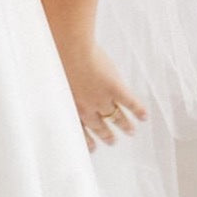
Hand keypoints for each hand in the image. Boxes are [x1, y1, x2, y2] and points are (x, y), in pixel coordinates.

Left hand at [53, 36, 147, 151]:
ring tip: (131, 131)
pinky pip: (129, 103)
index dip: (87, 140)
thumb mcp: (53, 77)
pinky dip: (138, 111)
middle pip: (99, 126)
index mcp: (70, 105)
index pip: (79, 129)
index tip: (93, 148)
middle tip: (112, 141)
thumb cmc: (55, 57)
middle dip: (106, 135)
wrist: (69, 48)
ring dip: (124, 125)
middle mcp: (87, 107)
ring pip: (116, 117)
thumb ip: (58, 86)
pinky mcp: (115, 88)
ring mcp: (103, 99)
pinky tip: (144, 116)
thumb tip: (52, 84)